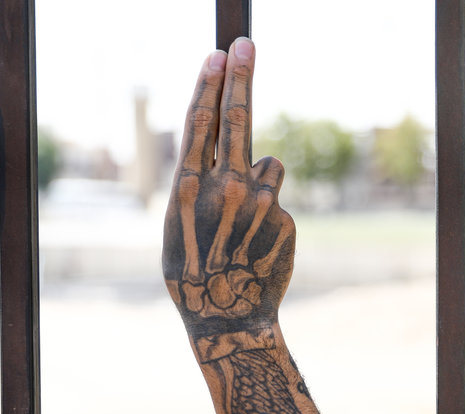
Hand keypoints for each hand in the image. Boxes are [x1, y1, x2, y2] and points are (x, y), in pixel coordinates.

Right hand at [163, 38, 294, 361]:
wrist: (228, 317)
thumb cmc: (193, 273)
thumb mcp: (178, 225)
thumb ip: (201, 185)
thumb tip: (236, 155)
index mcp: (188, 187)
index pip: (200, 122)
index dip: (209, 85)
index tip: (218, 54)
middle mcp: (226, 186)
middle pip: (237, 119)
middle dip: (240, 78)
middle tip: (245, 45)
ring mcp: (260, 201)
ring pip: (268, 162)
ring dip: (260, 178)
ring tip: (246, 219)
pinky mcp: (286, 217)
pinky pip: (279, 199)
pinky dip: (271, 213)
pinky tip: (259, 243)